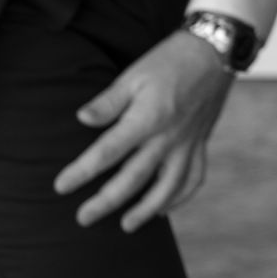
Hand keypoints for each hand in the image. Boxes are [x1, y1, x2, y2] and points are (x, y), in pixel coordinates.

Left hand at [55, 26, 231, 227]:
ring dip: (146, 210)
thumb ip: (108, 102)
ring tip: (126, 226)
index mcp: (147, 118)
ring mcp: (188, 144)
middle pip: (134, 179)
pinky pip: (193, 178)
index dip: (82, 172)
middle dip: (106, 202)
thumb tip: (81, 119)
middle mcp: (168, 137)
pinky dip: (179, 197)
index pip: (108, 152)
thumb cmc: (169, 61)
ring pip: (167, 187)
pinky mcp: (201, 144)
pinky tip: (163, 208)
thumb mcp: (134, 75)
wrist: (215, 52)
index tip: (61, 187)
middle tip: (83, 218)